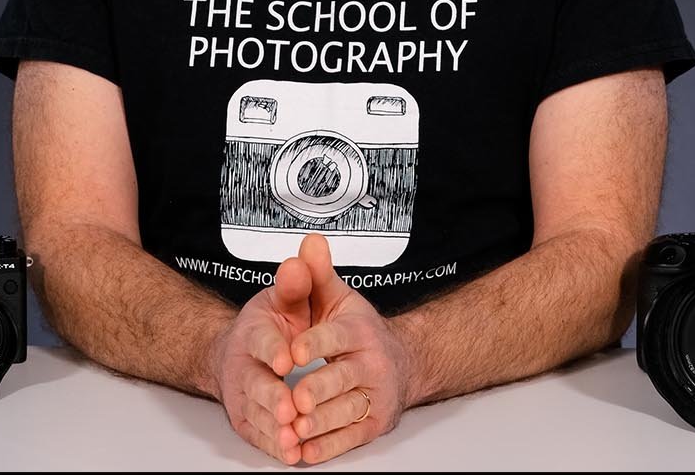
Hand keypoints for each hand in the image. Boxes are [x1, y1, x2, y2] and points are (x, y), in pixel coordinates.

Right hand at [209, 255, 313, 463]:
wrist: (242, 354)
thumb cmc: (271, 325)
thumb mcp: (288, 296)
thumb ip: (301, 279)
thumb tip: (313, 246)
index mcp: (254, 332)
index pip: (261, 340)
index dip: (273, 349)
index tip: (288, 359)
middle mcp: (243, 366)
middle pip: (255, 383)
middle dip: (272, 397)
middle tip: (291, 408)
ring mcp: (244, 396)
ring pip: (257, 414)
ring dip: (274, 427)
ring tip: (294, 437)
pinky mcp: (248, 420)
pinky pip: (260, 435)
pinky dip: (273, 446)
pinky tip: (290, 453)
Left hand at [287, 233, 415, 464]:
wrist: (401, 363)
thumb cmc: (359, 331)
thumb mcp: (339, 299)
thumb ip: (317, 274)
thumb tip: (309, 242)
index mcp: (359, 330)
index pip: (336, 336)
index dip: (314, 344)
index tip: (292, 353)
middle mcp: (372, 363)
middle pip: (344, 378)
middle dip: (319, 390)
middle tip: (295, 400)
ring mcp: (376, 396)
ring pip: (348, 410)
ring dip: (323, 423)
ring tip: (298, 429)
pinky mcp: (375, 423)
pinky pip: (352, 436)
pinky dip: (330, 446)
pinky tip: (308, 451)